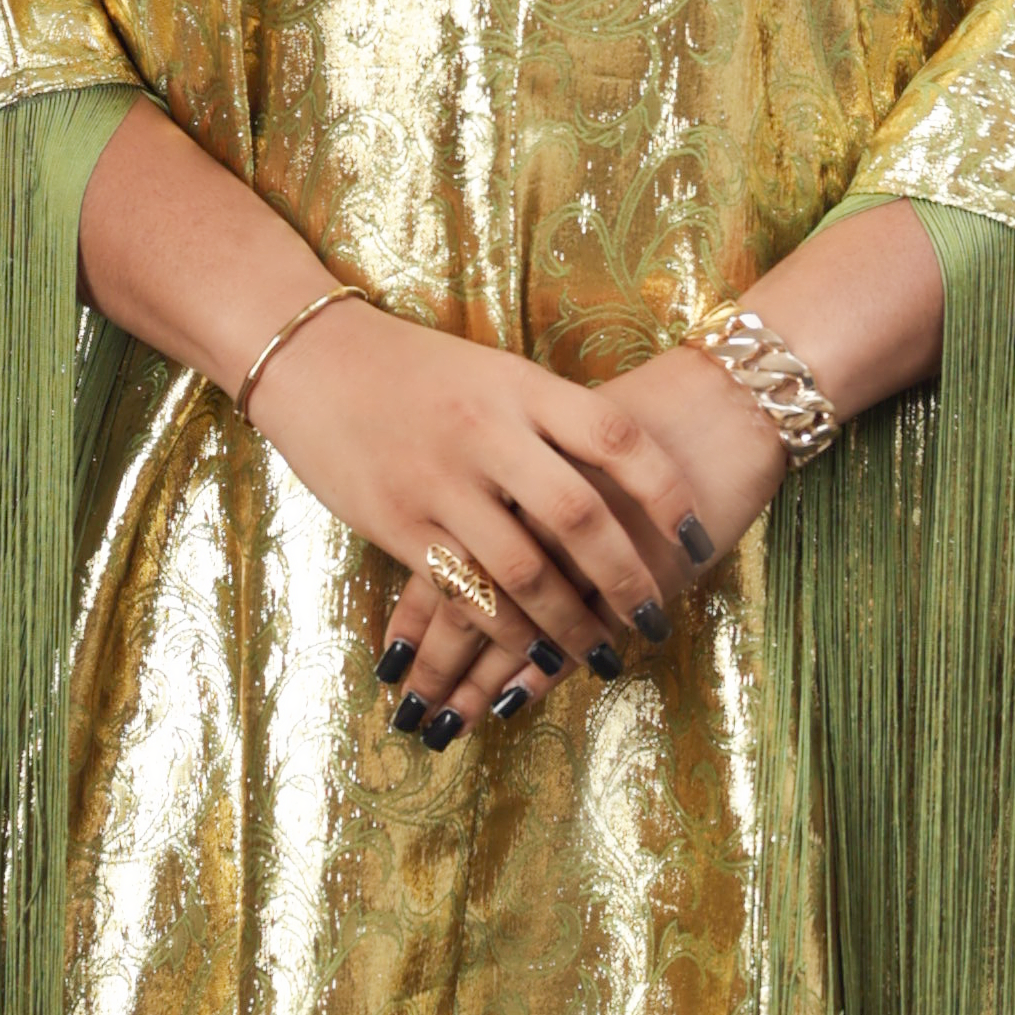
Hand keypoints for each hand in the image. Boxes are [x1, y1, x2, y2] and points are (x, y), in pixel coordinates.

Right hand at [254, 310, 787, 746]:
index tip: (698, 539)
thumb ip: (553, 422)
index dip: (666, 495)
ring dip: (568, 623)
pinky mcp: (399, 523)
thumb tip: (624, 483)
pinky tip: (529, 653)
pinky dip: (504, 630)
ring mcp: (441, 481)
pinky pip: (465, 590)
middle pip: (579, 517)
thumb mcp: (496, 374)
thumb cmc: (419, 371)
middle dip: (627, 579)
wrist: (316, 361)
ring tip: (599, 653)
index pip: (617, 439)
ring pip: (523, 570)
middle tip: (656, 621)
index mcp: (523, 388)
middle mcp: (488, 433)